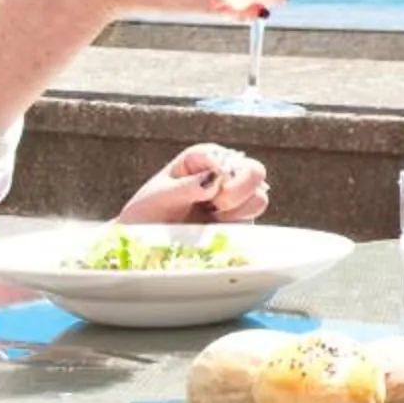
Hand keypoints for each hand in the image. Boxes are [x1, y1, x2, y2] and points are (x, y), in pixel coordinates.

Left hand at [115, 144, 270, 223]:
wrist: (144, 246)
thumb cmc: (148, 214)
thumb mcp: (160, 196)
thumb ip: (187, 186)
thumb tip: (216, 179)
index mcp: (202, 159)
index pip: (222, 156)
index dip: (218, 170)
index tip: (203, 187)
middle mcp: (223, 176)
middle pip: (254, 171)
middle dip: (237, 189)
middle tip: (215, 204)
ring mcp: (235, 202)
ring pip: (259, 198)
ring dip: (236, 210)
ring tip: (209, 218)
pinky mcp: (239, 225)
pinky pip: (251, 224)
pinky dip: (235, 228)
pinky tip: (212, 230)